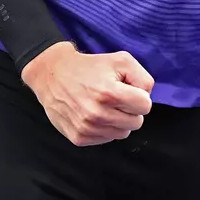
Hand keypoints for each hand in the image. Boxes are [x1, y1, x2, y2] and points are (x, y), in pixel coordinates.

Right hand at [21, 42, 153, 145]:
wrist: (53, 74)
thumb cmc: (90, 67)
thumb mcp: (121, 60)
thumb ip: (142, 78)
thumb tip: (146, 98)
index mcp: (110, 93)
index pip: (145, 106)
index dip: (139, 96)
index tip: (128, 89)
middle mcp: (98, 114)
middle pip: (137, 122)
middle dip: (130, 109)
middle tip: (116, 97)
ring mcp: (87, 128)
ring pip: (122, 133)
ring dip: (118, 120)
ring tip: (105, 105)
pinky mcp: (79, 138)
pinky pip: (106, 139)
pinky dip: (105, 128)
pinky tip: (94, 113)